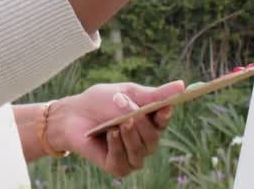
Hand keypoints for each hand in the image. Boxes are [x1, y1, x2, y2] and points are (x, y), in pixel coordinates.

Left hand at [48, 80, 184, 175]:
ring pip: (140, 151)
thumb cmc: (99, 102)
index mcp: (148, 122)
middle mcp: (143, 142)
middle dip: (140, 122)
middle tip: (124, 104)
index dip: (165, 115)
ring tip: (117, 121)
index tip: (165, 106)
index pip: (163, 121)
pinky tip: (110, 134)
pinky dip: (117, 146)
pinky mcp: (117, 167)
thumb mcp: (126, 93)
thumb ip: (153, 94)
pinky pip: (124, 161)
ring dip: (129, 134)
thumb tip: (182, 85)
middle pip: (153, 138)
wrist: (71, 115)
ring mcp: (131, 156)